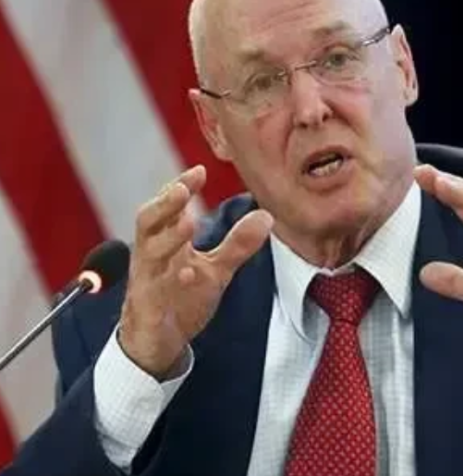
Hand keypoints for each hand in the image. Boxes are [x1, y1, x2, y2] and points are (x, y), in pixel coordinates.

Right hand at [119, 165, 272, 378]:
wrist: (156, 342)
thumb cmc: (180, 297)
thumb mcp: (215, 270)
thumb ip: (237, 244)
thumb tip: (266, 216)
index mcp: (165, 242)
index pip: (169, 207)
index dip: (180, 187)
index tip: (200, 170)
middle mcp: (151, 257)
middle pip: (147, 222)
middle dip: (164, 204)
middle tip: (184, 189)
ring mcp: (147, 283)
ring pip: (147, 254)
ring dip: (167, 238)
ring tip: (189, 224)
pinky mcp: (147, 310)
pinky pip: (152, 295)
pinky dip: (169, 284)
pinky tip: (188, 274)